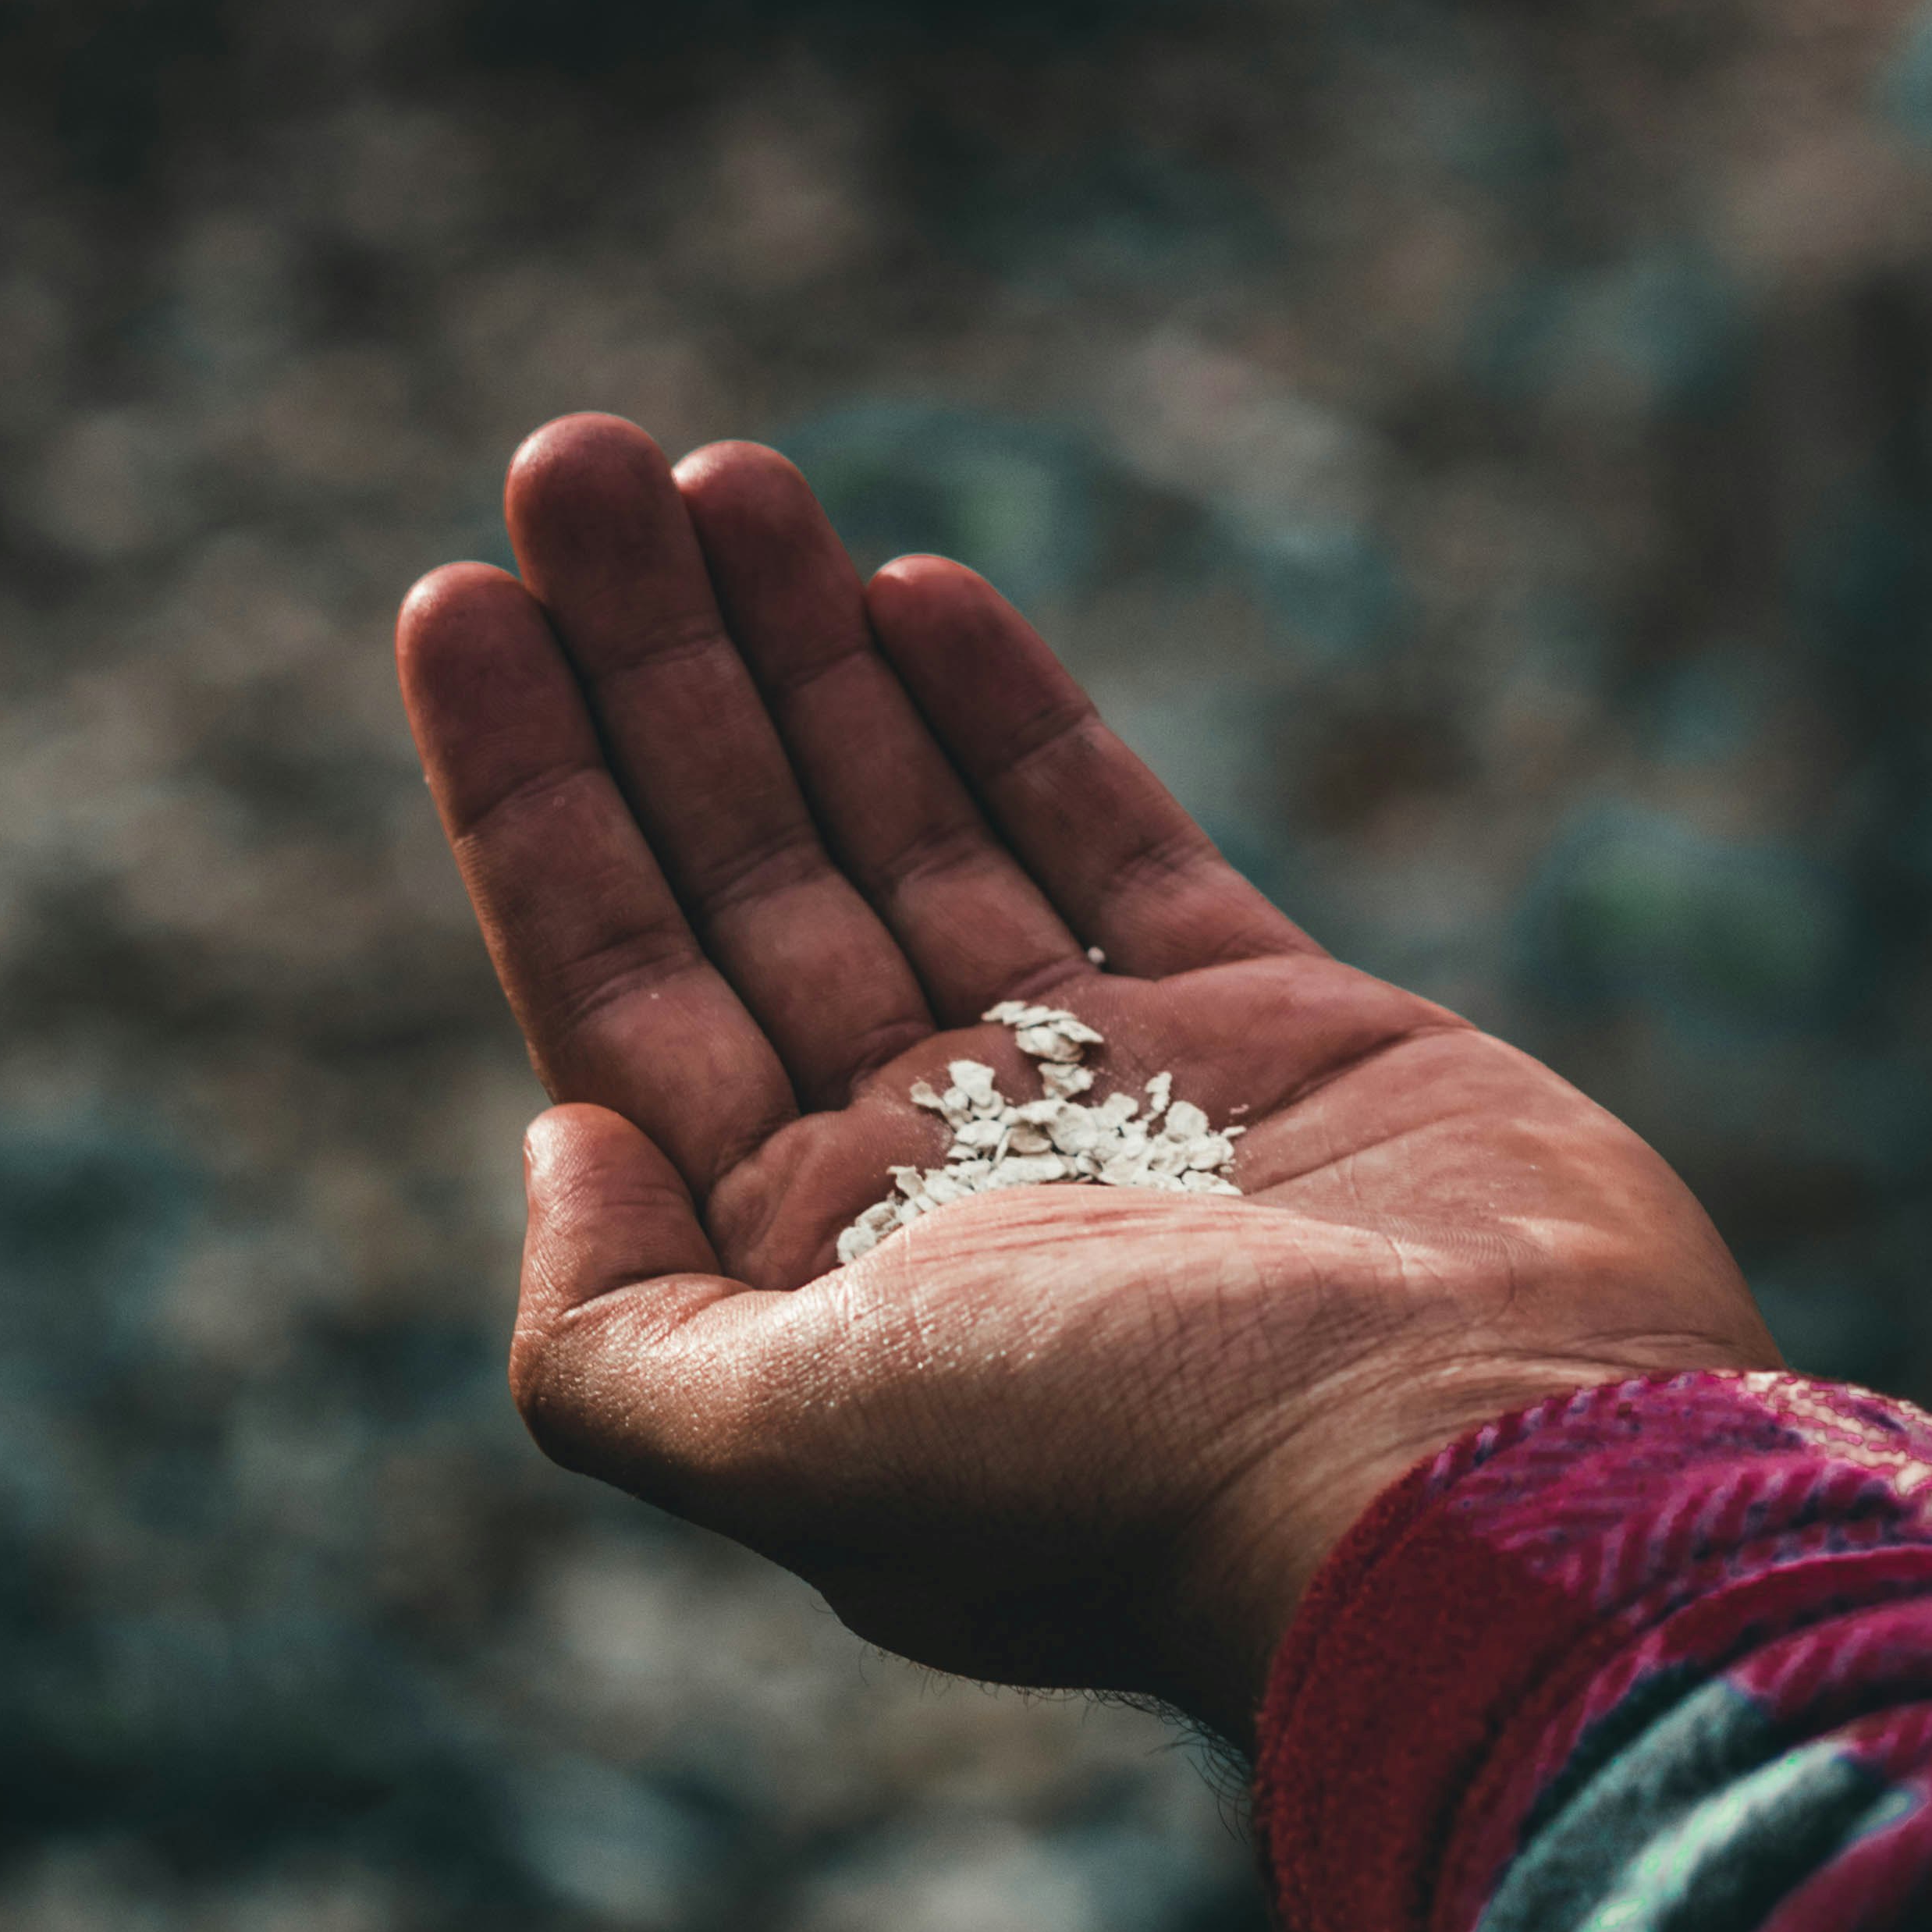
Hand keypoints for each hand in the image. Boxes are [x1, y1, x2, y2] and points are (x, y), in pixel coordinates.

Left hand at [395, 418, 1771, 1740]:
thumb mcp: (792, 1446)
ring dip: (809, 649)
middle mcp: (936, 1170)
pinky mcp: (1273, 1027)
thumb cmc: (1125, 1472)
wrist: (1473, 1474)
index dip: (530, 789)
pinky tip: (911, 581)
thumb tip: (561, 1130)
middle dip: (656, 668)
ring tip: (724, 473)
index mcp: (804, 1267)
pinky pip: (1108, 834)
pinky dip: (1010, 710)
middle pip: (750, 866)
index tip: (458, 593)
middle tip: (578, 458)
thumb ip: (611, 1330)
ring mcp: (1108, 1089)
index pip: (619, 980)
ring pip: (914, 822)